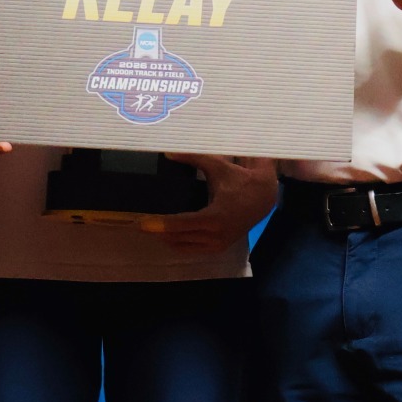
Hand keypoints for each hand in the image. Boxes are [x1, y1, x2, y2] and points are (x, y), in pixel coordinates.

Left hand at [141, 155, 278, 252]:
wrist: (264, 197)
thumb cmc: (240, 180)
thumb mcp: (218, 167)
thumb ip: (193, 159)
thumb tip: (168, 153)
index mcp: (216, 217)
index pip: (182, 224)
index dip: (162, 225)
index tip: (143, 223)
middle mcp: (216, 234)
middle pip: (179, 238)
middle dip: (158, 233)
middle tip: (137, 225)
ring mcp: (218, 243)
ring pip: (185, 246)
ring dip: (167, 239)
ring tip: (149, 230)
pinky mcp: (219, 247)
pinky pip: (193, 249)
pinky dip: (179, 244)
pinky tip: (166, 236)